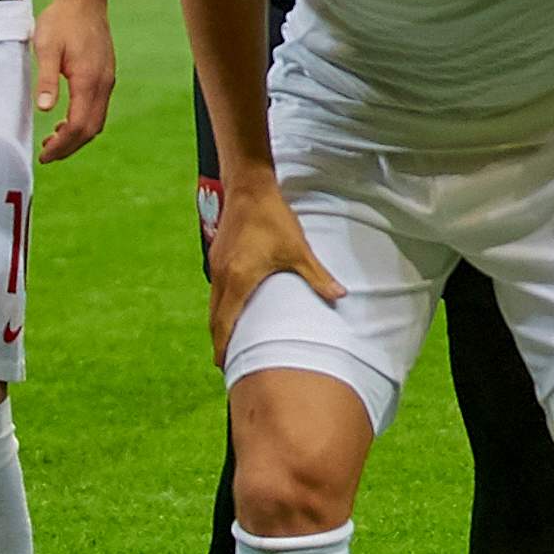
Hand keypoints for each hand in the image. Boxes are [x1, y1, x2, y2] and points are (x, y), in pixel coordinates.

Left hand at [31, 0, 117, 163]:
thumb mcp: (47, 47)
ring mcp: (107, 80)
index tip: (45, 155)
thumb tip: (46, 110)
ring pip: (97, 120)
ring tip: (53, 141)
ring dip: (77, 136)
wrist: (84, 0)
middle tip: (47, 155)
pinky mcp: (105, 76)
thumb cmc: (62, 21)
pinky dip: (84, 122)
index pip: (80, 125)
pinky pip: (98, 108)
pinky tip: (66, 120)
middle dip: (70, 147)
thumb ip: (47, 79)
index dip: (63, 145)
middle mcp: (104, 84)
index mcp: (89, 80)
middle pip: (92, 129)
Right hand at [204, 177, 340, 363]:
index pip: (226, 322)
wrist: (249, 189)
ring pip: (213, 303)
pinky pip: (214, 289)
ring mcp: (216, 265)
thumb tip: (341, 296)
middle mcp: (221, 276)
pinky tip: (230, 308)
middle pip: (215, 317)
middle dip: (219, 340)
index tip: (223, 364)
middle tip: (225, 360)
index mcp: (238, 279)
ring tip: (227, 340)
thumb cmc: (274, 220)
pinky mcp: (217, 256)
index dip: (224, 345)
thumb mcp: (299, 250)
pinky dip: (219, 305)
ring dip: (218, 323)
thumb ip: (317, 276)